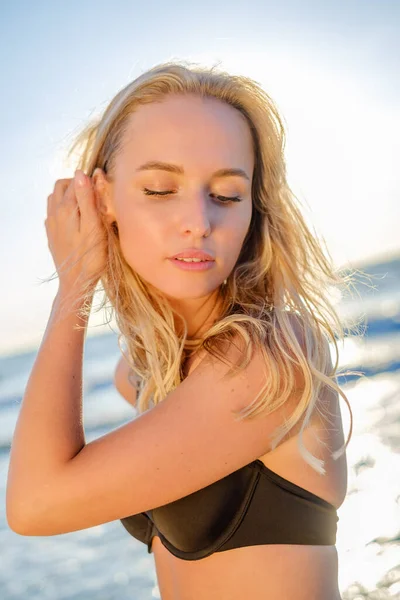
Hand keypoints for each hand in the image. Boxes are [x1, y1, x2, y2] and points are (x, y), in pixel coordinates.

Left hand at [45, 170, 107, 292]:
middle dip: (77, 184)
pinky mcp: (51, 234)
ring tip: (85, 205)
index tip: (103, 188)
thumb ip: (87, 198)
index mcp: (66, 208)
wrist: (76, 282)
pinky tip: (75, 219)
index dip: (91, 181)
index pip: (77, 182)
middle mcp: (54, 213)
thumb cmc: (91, 256)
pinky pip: (53, 212)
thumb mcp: (94, 226)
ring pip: (55, 197)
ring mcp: (51, 224)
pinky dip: (63, 208)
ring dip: (68, 195)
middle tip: (94, 194)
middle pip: (62, 186)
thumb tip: (80, 174)